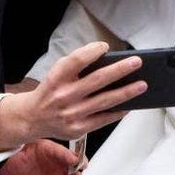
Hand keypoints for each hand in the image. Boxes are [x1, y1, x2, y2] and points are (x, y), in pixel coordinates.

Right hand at [0, 42, 146, 147]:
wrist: (32, 118)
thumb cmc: (51, 92)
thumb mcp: (57, 74)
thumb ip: (77, 66)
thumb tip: (108, 61)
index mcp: (57, 78)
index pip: (75, 60)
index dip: (91, 51)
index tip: (105, 46)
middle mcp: (63, 96)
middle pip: (96, 80)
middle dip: (119, 70)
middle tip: (137, 62)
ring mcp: (71, 113)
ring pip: (104, 101)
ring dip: (126, 92)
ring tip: (142, 85)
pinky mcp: (78, 128)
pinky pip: (103, 119)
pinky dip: (118, 112)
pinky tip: (130, 105)